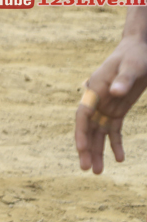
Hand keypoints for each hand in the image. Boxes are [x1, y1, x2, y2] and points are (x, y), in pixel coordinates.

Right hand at [75, 35, 146, 173]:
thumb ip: (124, 80)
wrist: (140, 50)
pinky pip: (113, 130)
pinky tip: (119, 158)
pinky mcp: (117, 108)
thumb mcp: (132, 67)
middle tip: (87, 169)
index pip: (83, 114)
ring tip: (97, 172)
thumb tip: (114, 92)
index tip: (81, 149)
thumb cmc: (135, 56)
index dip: (80, 132)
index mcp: (95, 89)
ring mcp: (106, 105)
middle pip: (87, 127)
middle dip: (87, 148)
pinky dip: (115, 144)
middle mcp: (97, 99)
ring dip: (98, 151)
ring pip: (98, 132)